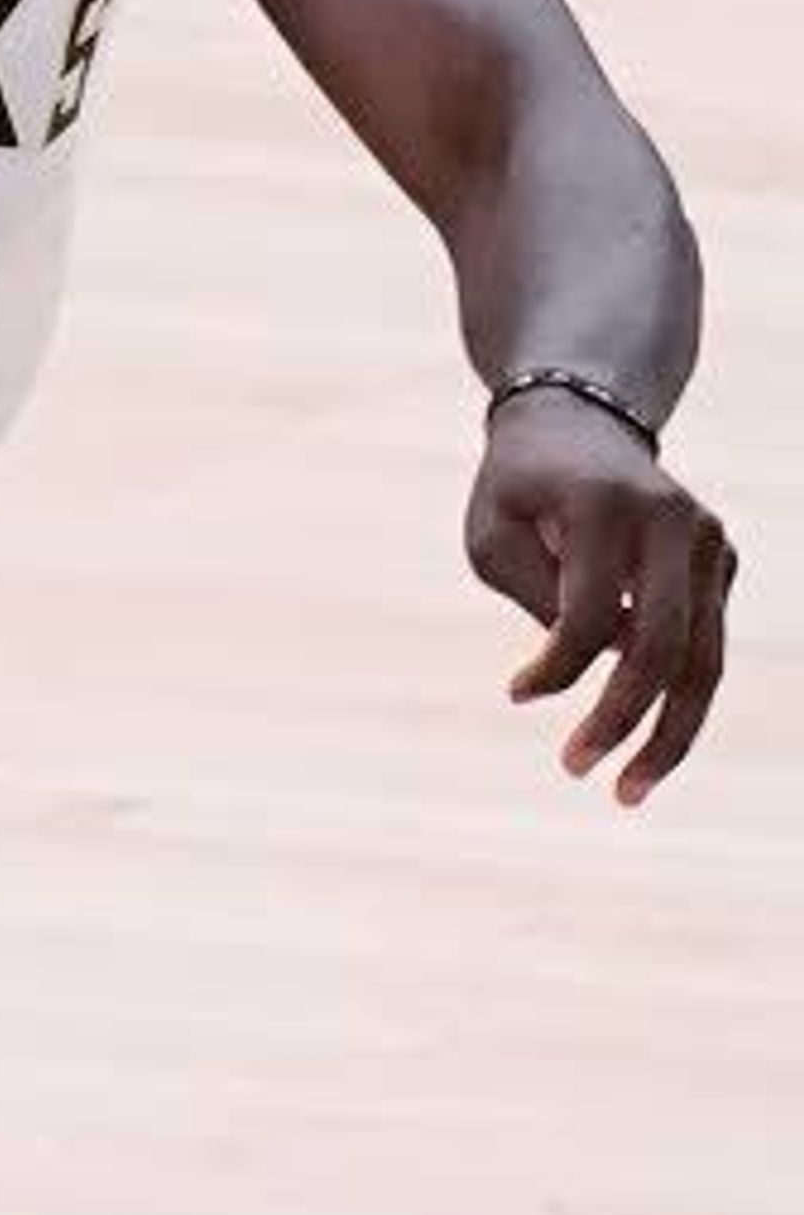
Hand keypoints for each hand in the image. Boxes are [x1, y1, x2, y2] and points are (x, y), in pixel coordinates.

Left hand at [465, 397, 734, 804]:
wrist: (579, 422)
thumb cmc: (520, 488)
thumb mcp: (494, 534)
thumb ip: (537, 595)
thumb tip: (592, 662)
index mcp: (606, 507)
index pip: (588, 616)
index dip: (553, 669)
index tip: (515, 692)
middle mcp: (673, 522)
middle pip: (663, 647)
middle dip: (623, 721)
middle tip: (578, 772)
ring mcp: (708, 541)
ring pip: (704, 660)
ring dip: (670, 734)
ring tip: (628, 792)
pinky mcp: (721, 561)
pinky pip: (706, 647)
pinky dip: (677, 700)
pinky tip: (641, 737)